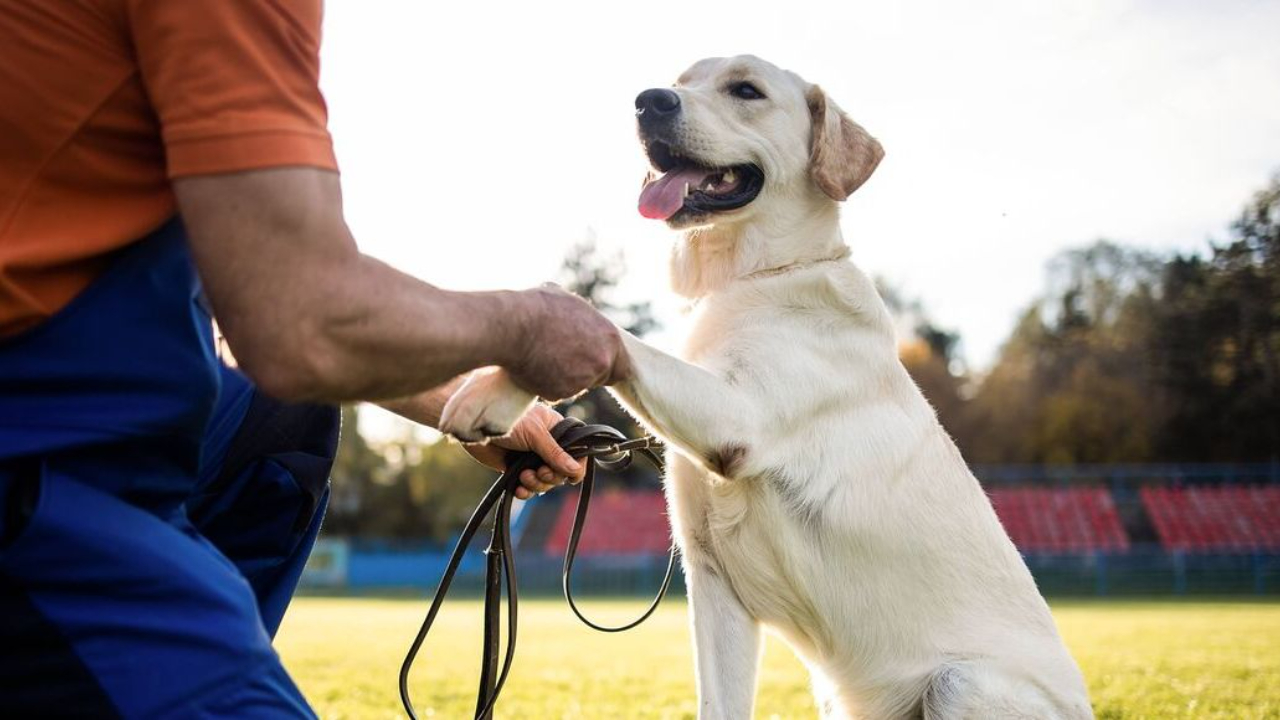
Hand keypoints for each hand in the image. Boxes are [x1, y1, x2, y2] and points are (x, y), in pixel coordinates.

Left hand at [462, 404, 585, 499]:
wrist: (475, 427)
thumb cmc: (507, 420)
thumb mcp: (535, 434)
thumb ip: (555, 453)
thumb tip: (575, 470)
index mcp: (557, 429)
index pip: (577, 451)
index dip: (576, 467)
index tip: (571, 478)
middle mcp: (547, 445)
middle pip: (561, 472)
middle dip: (551, 477)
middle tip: (539, 472)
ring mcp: (532, 458)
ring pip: (545, 482)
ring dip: (536, 484)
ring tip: (523, 476)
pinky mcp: (516, 470)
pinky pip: (528, 488)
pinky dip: (525, 491)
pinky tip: (518, 488)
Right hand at [505, 285, 630, 401]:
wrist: (512, 326)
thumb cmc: (537, 308)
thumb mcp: (569, 302)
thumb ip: (584, 318)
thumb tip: (578, 317)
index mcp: (610, 337)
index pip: (622, 365)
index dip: (606, 365)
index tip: (592, 363)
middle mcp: (602, 361)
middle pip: (602, 377)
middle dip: (587, 373)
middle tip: (565, 363)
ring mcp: (583, 380)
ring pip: (578, 385)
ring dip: (565, 378)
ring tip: (543, 358)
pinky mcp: (562, 392)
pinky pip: (557, 392)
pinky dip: (547, 385)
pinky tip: (534, 367)